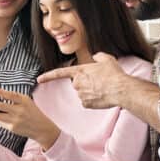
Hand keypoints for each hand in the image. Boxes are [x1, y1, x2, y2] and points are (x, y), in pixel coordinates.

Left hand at [0, 89, 60, 148]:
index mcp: (24, 101)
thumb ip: (15, 98)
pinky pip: (1, 123)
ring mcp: (16, 120)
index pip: (9, 95)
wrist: (41, 128)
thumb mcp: (27, 101)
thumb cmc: (33, 112)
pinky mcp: (13, 128)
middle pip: (0, 106)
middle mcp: (19, 110)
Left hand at [38, 52, 156, 109]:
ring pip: (83, 93)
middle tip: (99, 81)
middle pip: (77, 83)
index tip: (39, 79)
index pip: (59, 73)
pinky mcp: (86, 104)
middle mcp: (77, 83)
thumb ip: (98, 56)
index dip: (48, 76)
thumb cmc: (114, 74)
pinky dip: (93, 100)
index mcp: (79, 71)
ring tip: (103, 88)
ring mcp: (80, 94)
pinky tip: (102, 97)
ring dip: (91, 91)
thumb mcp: (106, 59)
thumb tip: (96, 57)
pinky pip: (87, 102)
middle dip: (85, 83)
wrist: (120, 90)